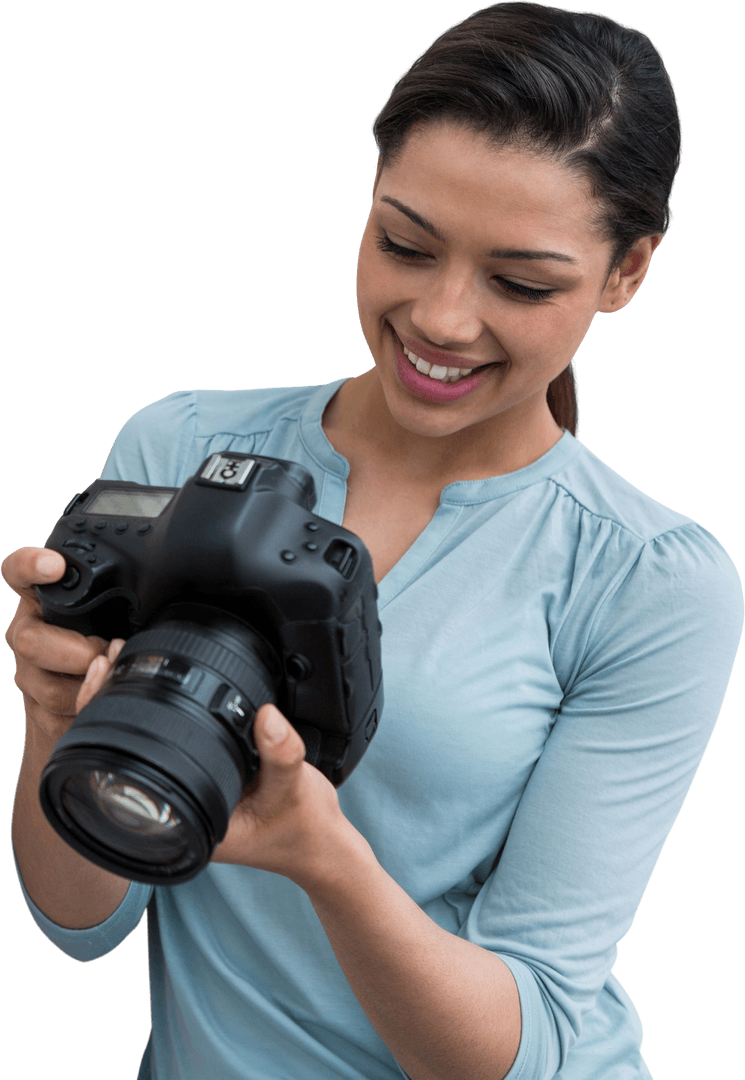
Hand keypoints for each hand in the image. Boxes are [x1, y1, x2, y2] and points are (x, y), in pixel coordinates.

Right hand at [2, 546, 119, 742]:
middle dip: (75, 651)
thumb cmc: (108, 640)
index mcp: (44, 597)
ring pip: (47, 687)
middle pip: (28, 640)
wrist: (86, 694)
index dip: (31, 565)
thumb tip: (161, 600)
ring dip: (88, 687)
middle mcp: (28, 631)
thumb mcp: (115, 613)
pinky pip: (58, 718)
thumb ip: (123, 602)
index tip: (54, 565)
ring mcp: (28, 671)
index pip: (20, 572)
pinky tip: (104, 701)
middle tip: (108, 651)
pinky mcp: (36, 708)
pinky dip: (87, 711)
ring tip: (114, 676)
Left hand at [78, 651, 362, 889]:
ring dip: (125, 703)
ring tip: (120, 659)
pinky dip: (155, 710)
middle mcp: (175, 806)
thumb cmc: (301, 827)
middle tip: (109, 656)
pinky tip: (154, 682)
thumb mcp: (294, 790)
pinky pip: (167, 739)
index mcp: (183, 821)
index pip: (122, 771)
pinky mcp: (201, 773)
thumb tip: (267, 716)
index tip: (105, 679)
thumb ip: (282, 755)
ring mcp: (185, 789)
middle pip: (119, 752)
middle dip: (105, 703)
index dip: (102, 724)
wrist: (319, 841)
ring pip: (137, 744)